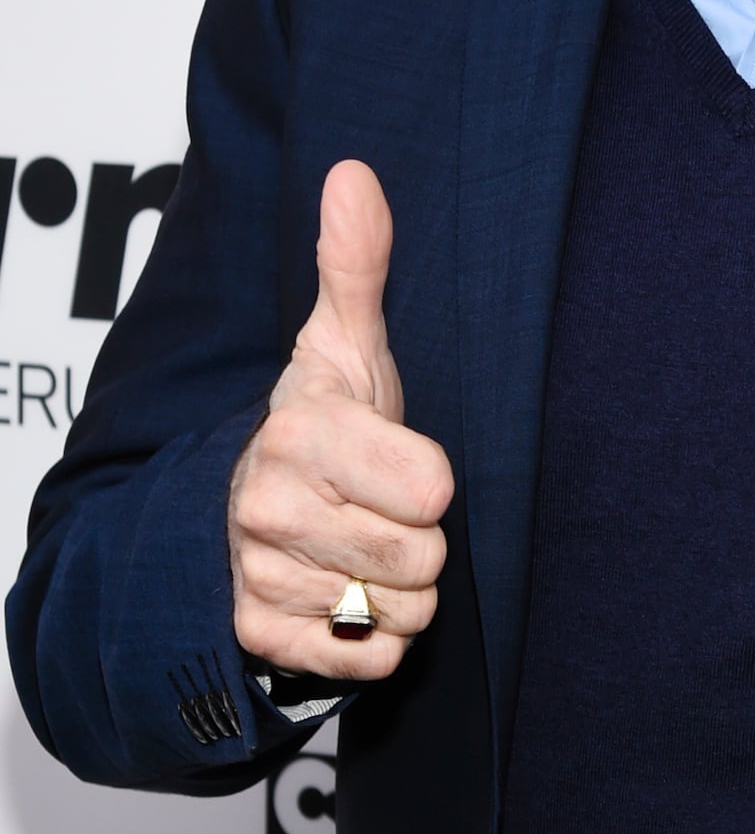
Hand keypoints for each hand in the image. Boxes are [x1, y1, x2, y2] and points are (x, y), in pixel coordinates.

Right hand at [228, 160, 453, 678]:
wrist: (243, 505)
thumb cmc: (324, 418)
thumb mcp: (346, 341)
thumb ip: (358, 262)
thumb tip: (354, 171)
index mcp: (302, 433)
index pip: (431, 486)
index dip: (433, 477)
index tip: (404, 458)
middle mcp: (269, 509)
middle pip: (423, 556)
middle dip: (419, 535)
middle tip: (383, 505)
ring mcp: (260, 578)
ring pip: (400, 612)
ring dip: (400, 588)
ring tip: (366, 543)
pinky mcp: (261, 638)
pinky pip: (367, 662)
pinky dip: (372, 638)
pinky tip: (347, 592)